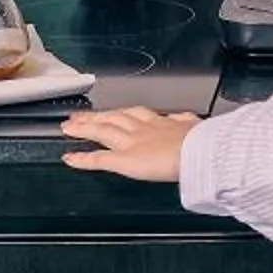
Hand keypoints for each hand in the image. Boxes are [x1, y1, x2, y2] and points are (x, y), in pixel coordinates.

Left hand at [61, 106, 199, 181]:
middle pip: (114, 117)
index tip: (114, 112)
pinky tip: (69, 158)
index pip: (136, 114)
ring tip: (68, 128)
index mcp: (162, 122)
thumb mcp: (198, 126)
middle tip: (81, 115)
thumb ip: (188, 124)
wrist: (200, 150)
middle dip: (96, 116)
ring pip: (102, 131)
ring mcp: (130, 142)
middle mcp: (143, 128)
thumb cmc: (204, 142)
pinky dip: (82, 159)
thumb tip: (191, 121)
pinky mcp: (123, 160)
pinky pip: (98, 159)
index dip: (121, 112)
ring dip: (84, 128)